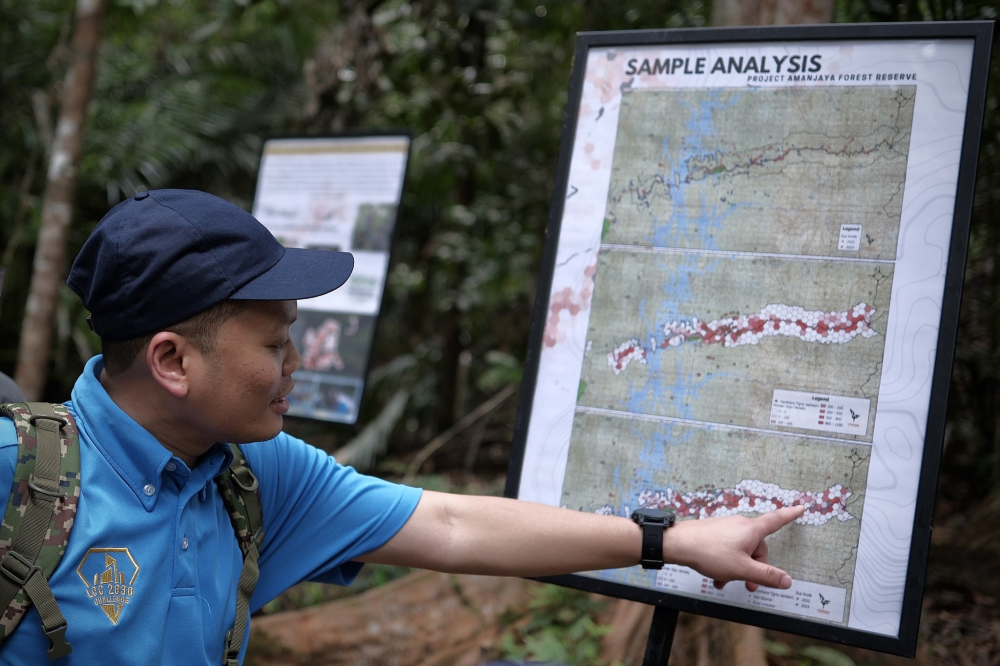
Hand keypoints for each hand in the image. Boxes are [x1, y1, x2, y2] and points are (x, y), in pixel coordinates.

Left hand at [662, 505, 804, 591]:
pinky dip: (726, 562)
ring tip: (724, 582)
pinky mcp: (715, 531)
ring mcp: (726, 527)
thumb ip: (766, 576)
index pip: (776, 520)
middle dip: (754, 567)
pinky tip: (716, 577)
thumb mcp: (742, 569)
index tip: (801, 507)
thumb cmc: (710, 553)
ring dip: (737, 568)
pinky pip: (728, 548)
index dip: (790, 515)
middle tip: (748, 586)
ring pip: (741, 550)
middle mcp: (740, 524)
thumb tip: (787, 580)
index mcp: (752, 530)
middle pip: (757, 546)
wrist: (679, 544)